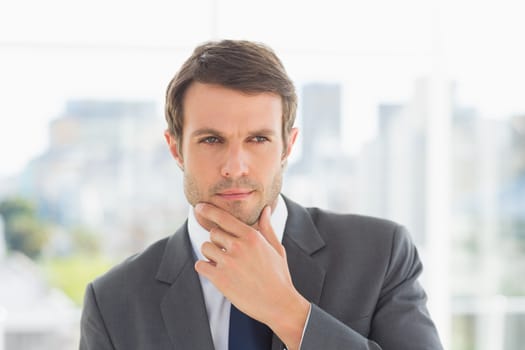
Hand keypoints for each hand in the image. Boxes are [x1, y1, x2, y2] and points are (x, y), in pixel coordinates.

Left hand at [194, 203, 308, 349]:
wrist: (279, 303)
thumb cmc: (279, 276)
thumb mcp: (276, 248)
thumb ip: (267, 228)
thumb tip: (266, 210)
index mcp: (252, 236)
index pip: (223, 218)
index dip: (209, 210)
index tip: (199, 207)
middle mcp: (239, 246)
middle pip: (213, 233)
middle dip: (217, 240)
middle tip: (228, 252)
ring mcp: (228, 262)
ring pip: (205, 248)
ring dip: (210, 254)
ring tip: (224, 264)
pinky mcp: (220, 279)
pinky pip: (200, 265)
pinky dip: (204, 268)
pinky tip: (216, 272)